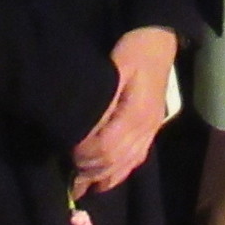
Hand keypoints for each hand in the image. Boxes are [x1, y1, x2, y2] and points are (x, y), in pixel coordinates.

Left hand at [71, 26, 177, 197]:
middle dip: (89, 170)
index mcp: (136, 114)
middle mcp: (146, 129)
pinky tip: (101, 180)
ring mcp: (151, 132)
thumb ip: (103, 97)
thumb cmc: (134, 50)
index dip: (84, 155)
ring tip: (79, 181)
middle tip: (66, 172)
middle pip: (114, 162)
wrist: (159, 42)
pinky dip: (117, 175)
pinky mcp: (151, 132)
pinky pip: (135, 161)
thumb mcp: (116, 66)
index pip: (106, 148)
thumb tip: (84, 125)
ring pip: (125, 166)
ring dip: (101, 176)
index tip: (64, 151)